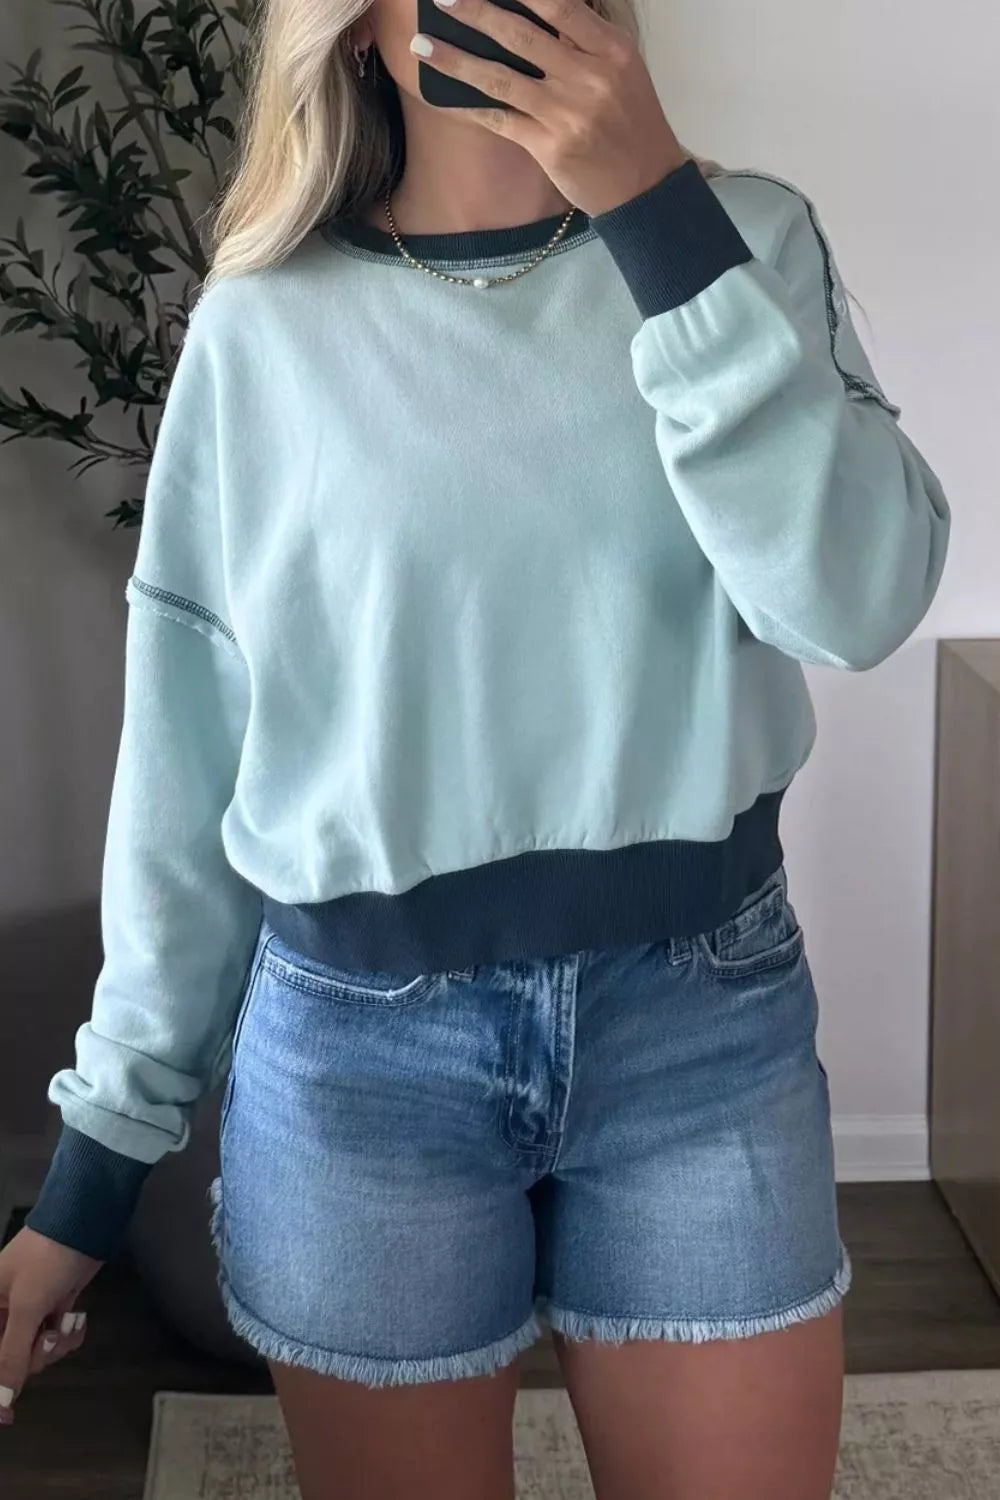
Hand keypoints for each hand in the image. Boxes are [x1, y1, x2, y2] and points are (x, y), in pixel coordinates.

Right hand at [0, 1226, 103, 1426]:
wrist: (84, 1224)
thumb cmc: (46, 1259)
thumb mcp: (26, 1308)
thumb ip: (10, 1356)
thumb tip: (0, 1403)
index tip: (6, 1418)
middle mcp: (0, 1314)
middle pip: (10, 1361)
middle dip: (32, 1355)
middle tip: (46, 1336)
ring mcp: (27, 1313)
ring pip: (35, 1354)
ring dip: (54, 1344)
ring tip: (63, 1322)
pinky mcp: (52, 1310)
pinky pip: (55, 1340)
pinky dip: (68, 1334)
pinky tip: (77, 1317)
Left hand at [413, 0, 688, 217]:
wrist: (646, 187)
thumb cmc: (631, 123)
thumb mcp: (621, 71)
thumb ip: (584, 40)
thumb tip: (533, 11)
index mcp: (611, 49)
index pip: (559, 5)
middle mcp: (589, 77)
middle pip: (521, 35)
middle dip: (476, 12)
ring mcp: (567, 114)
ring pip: (500, 78)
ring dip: (456, 60)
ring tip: (422, 44)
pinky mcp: (549, 146)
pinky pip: (498, 120)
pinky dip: (467, 107)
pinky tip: (442, 95)